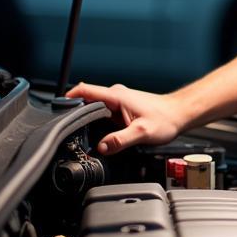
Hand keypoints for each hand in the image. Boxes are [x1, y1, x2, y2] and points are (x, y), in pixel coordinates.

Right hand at [65, 82, 184, 154]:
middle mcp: (116, 96)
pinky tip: (101, 135)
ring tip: (86, 136)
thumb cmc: (165, 119)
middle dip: (76, 115)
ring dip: (88, 120)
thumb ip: (120, 140)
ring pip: (94, 109)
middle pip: (86, 101)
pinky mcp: (122, 109)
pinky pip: (103, 114)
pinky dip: (98, 123)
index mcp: (116, 96)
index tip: (57, 109)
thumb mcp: (142, 133)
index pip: (84, 90)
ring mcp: (119, 102)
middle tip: (70, 132)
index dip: (68, 97)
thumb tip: (102, 146)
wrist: (179, 115)